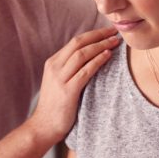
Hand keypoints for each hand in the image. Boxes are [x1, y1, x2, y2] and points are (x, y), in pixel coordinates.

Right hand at [29, 28, 119, 143]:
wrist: (44, 126)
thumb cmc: (55, 106)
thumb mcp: (58, 82)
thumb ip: (70, 69)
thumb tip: (90, 59)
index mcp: (52, 63)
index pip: (74, 42)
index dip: (93, 34)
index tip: (107, 31)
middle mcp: (55, 67)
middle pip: (78, 43)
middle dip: (98, 35)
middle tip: (114, 32)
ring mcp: (60, 78)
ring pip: (82, 54)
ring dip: (101, 46)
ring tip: (115, 42)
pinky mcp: (68, 90)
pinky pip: (85, 71)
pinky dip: (97, 61)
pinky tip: (108, 56)